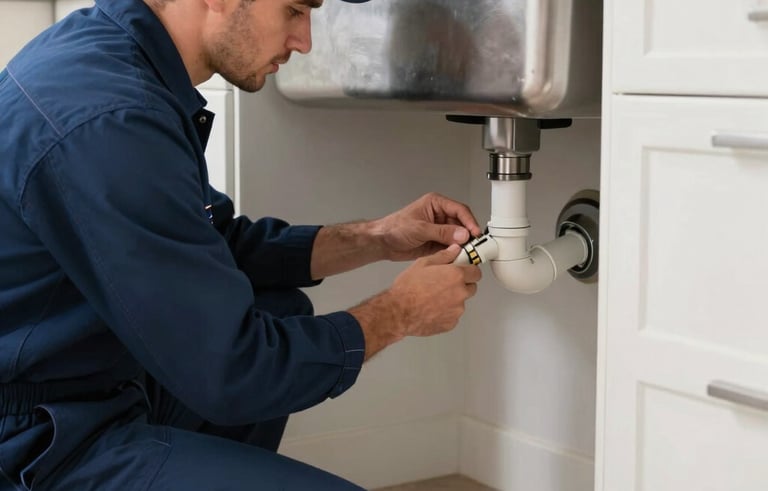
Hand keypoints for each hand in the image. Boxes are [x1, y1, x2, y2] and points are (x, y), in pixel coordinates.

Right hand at [349, 245, 481, 359]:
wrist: (398, 312)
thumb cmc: (407, 288)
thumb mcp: (423, 263)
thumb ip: (443, 256)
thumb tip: (454, 250)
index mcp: (456, 275)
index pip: (476, 272)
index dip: (469, 270)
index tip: (464, 271)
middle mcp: (460, 293)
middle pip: (471, 287)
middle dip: (462, 285)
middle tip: (445, 284)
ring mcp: (457, 310)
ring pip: (461, 302)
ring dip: (453, 299)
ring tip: (434, 298)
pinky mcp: (451, 323)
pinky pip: (453, 315)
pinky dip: (446, 312)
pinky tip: (432, 308)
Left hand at [372, 192, 481, 260]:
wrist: (382, 243)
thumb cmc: (394, 228)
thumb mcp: (420, 228)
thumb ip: (442, 232)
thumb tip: (462, 234)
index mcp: (436, 204)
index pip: (459, 210)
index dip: (469, 221)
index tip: (475, 232)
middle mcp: (440, 216)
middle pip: (462, 223)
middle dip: (468, 234)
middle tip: (474, 245)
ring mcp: (439, 230)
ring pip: (458, 236)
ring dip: (462, 244)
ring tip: (467, 252)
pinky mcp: (437, 242)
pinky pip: (451, 247)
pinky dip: (455, 252)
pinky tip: (458, 256)